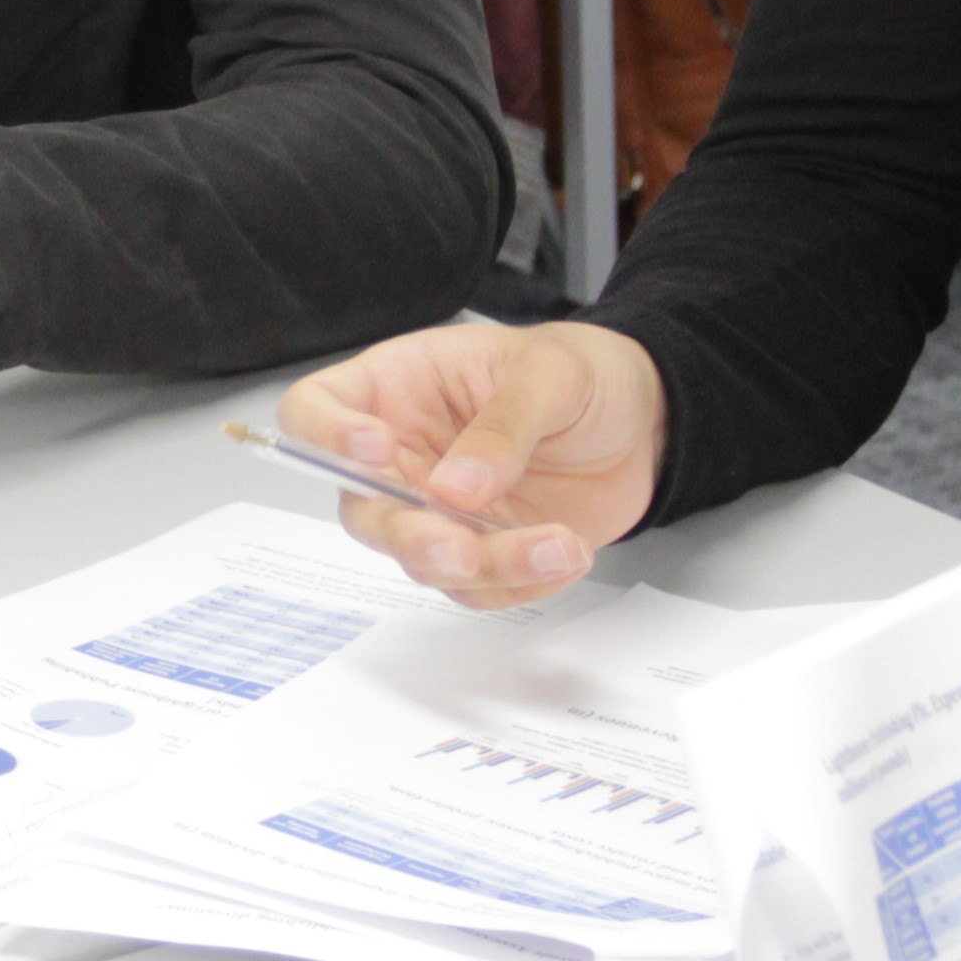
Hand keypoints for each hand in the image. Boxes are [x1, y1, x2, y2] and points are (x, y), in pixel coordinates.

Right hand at [276, 321, 666, 608]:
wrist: (645, 421)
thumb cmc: (584, 371)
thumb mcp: (548, 373)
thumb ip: (502, 425)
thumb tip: (453, 490)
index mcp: (398, 387)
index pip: (315, 410)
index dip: (327, 436)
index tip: (378, 450)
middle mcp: (404, 453)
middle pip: (360, 509)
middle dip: (407, 535)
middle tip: (459, 546)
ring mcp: (439, 509)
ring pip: (422, 560)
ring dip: (484, 566)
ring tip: (560, 545)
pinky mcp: (482, 550)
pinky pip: (477, 589)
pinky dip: (520, 584)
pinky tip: (568, 552)